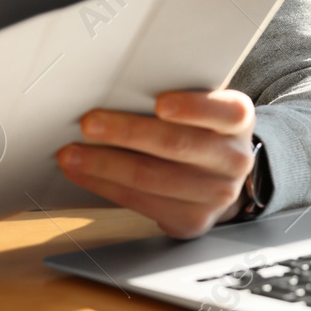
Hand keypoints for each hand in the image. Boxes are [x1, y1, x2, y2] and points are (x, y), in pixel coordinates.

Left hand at [56, 89, 256, 239]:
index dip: (192, 108)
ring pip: (153, 178)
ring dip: (105, 165)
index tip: (160, 103)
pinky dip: (107, 186)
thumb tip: (116, 89)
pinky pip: (142, 203)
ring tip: (73, 154)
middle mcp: (233, 159)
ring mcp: (216, 195)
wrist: (218, 176)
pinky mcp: (192, 220)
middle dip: (127, 133)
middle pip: (177, 145)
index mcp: (237, 120)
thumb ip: (174, 98)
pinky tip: (86, 174)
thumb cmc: (197, 130)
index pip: (224, 112)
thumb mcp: (200, 107)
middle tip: (89, 124)